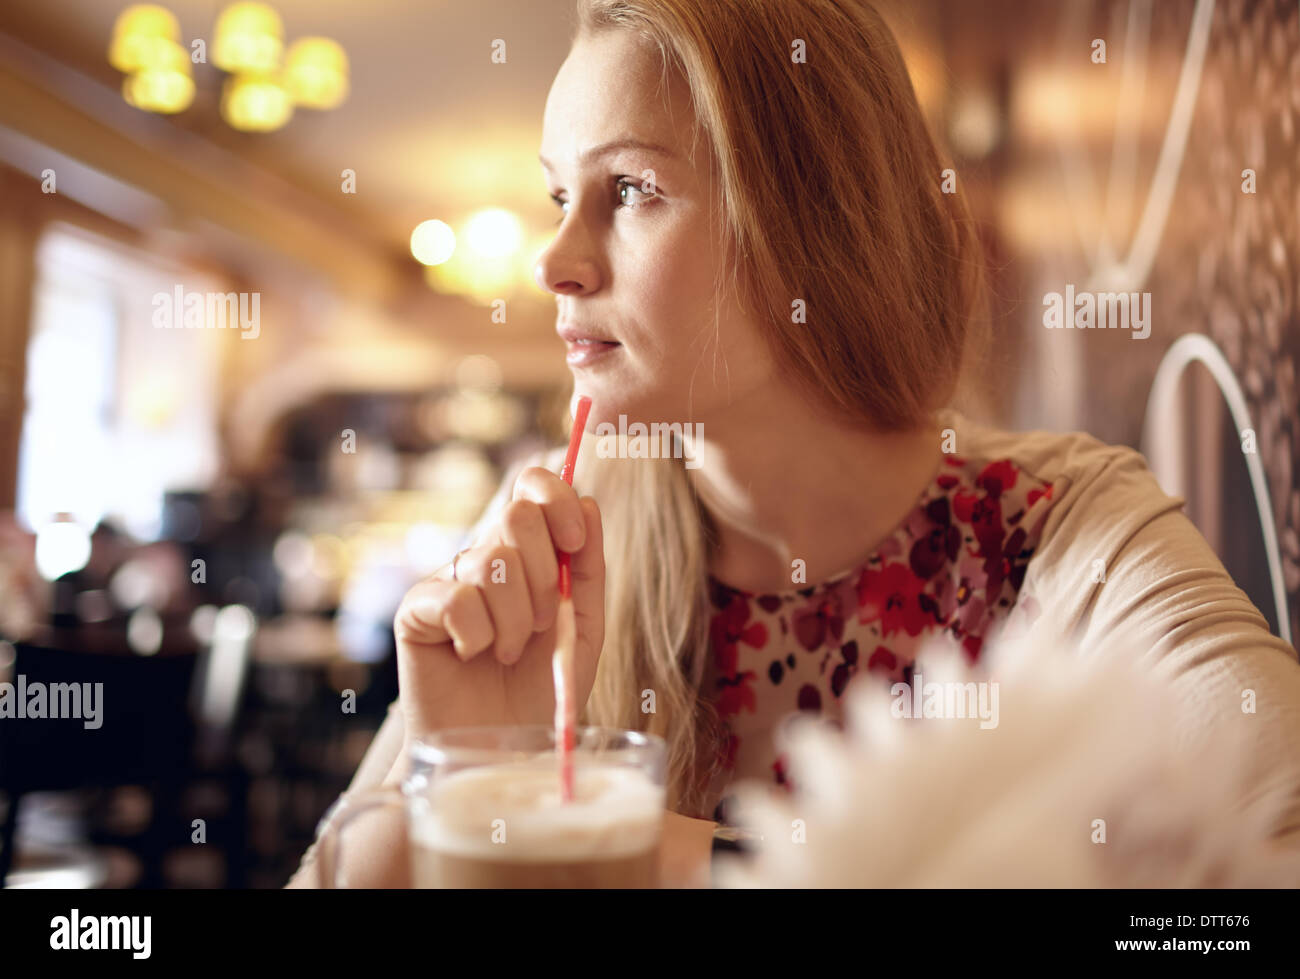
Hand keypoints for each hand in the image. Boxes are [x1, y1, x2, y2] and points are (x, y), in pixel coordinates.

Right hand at [392, 467, 604, 744]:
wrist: (502, 750)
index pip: (534, 485)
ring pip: (491, 562)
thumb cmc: (541, 690)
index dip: (558, 499)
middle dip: (545, 575)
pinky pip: (457, 599)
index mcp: (528, 552)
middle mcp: (484, 557)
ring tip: (509, 652)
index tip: (575, 542)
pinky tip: (474, 657)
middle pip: (517, 514)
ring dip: (516, 618)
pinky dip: (479, 635)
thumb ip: (588, 569)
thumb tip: (589, 501)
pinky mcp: (415, 611)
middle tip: (541, 623)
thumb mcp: (582, 628)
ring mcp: (447, 580)